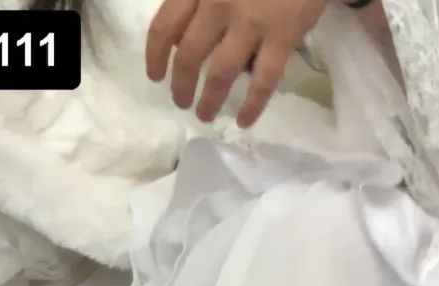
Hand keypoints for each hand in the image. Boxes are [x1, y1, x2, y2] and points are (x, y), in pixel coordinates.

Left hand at [146, 0, 330, 127]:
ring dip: (210, 99)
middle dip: (181, 85)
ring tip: (204, 115)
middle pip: (190, 55)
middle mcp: (218, 5)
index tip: (156, 76)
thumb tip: (180, 39)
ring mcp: (251, 22)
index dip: (155, 56)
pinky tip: (245, 120)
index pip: (164, 27)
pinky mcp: (282, 35)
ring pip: (222, 72)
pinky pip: (264, 79)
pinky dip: (253, 105)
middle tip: (181, 102)